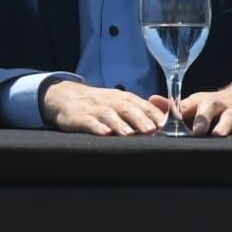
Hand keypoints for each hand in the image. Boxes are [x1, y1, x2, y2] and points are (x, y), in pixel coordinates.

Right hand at [41, 81, 166, 135]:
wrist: (65, 96)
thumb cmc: (99, 104)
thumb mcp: (120, 101)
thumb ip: (142, 109)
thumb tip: (166, 115)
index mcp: (122, 98)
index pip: (141, 104)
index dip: (153, 114)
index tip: (164, 124)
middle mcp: (110, 101)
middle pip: (126, 108)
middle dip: (139, 119)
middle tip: (151, 130)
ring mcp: (93, 109)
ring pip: (108, 115)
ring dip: (119, 124)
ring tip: (129, 134)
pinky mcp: (78, 118)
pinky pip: (88, 122)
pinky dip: (96, 127)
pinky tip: (104, 133)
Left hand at [172, 84, 231, 135]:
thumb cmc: (213, 106)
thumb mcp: (195, 104)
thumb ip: (174, 107)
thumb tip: (150, 100)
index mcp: (200, 101)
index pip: (186, 105)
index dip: (177, 112)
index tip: (167, 122)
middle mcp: (217, 104)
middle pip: (209, 107)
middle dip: (203, 118)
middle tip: (197, 130)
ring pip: (230, 116)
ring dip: (225, 124)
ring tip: (219, 134)